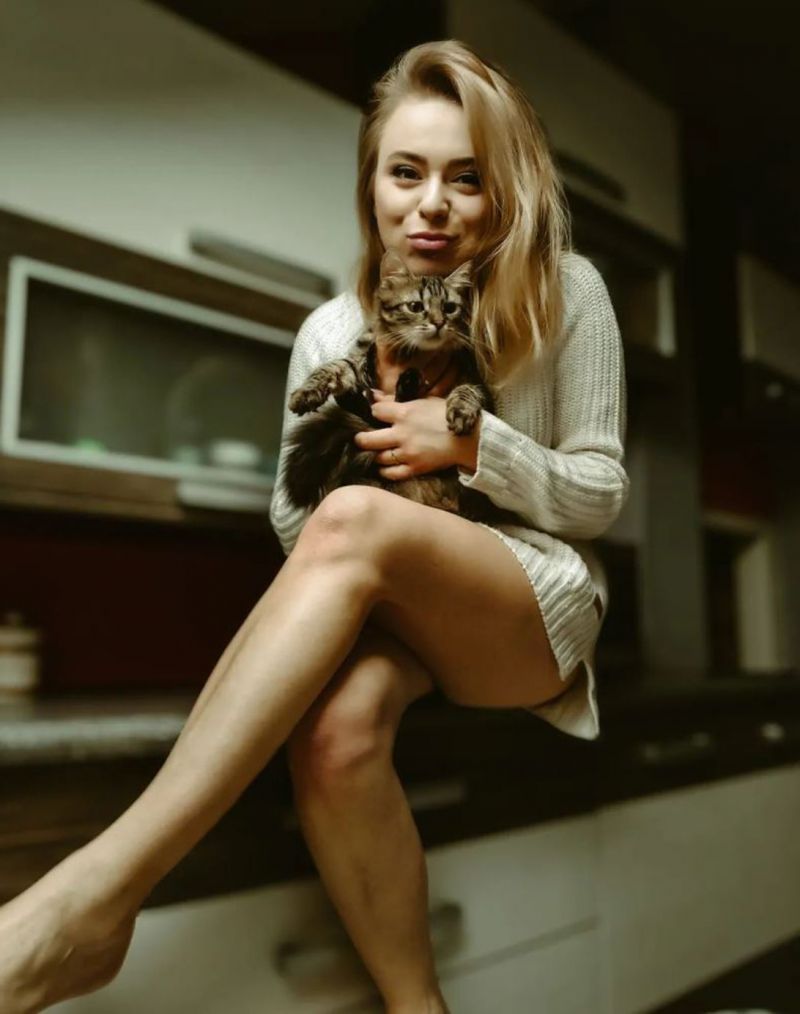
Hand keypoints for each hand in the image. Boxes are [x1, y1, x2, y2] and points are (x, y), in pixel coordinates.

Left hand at [354, 392, 476, 479]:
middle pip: (368, 439)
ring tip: (374, 451)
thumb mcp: (424, 400)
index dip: (373, 412)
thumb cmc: (448, 415)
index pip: (375, 411)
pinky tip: (383, 466)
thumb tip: (373, 394)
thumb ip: (396, 399)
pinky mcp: (415, 468)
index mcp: (405, 413)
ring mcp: (408, 453)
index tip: (376, 414)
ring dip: (373, 454)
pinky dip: (384, 471)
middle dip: (361, 438)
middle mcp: (402, 434)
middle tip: (361, 438)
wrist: (470, 438)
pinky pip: (391, 473)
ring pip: (378, 457)